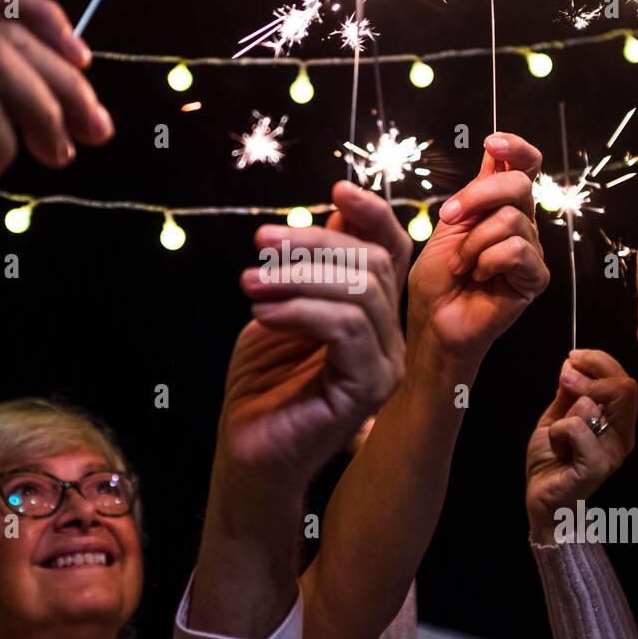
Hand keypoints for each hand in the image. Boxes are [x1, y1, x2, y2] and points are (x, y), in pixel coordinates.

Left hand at [216, 181, 410, 495]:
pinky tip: (262, 313)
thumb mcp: (282, 304)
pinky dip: (300, 310)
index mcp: (374, 314)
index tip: (336, 188)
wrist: (246, 450)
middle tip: (260, 242)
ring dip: (298, 276)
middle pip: (373, 262)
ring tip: (250, 283)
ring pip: (362, 291)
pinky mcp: (369, 389)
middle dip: (313, 243)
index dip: (371, 214)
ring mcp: (385, 364)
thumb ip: (314, 264)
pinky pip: (347, 329)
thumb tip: (339, 205)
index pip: (391, 251)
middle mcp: (389, 337)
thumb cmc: (261, 383)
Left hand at [407, 133, 549, 365]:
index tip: (492, 143)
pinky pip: (516, 250)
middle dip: (478, 195)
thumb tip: (493, 149)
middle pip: (519, 184)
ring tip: (461, 265)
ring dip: (474, 242)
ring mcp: (531, 250)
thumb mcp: (448, 226)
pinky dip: (486, 262)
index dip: (516, 148)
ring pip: (512, 219)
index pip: (525, 166)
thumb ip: (473, 191)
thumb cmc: (437, 279)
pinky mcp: (535, 277)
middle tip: (450, 217)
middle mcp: (521, 224)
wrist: (433, 321)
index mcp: (500, 207)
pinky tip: (477, 278)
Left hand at [526, 350, 637, 542]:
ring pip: (592, 406)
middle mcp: (623, 436)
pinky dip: (558, 432)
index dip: (599, 361)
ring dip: (564, 413)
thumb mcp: (557, 416)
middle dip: (589, 375)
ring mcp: (613, 452)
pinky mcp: (598, 466)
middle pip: (623, 388)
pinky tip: (558, 447)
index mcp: (618, 422)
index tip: (573, 358)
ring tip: (559, 435)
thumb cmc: (552, 461)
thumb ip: (569, 392)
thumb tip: (573, 364)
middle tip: (565, 381)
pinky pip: (576, 428)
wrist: (543, 499)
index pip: (623, 380)